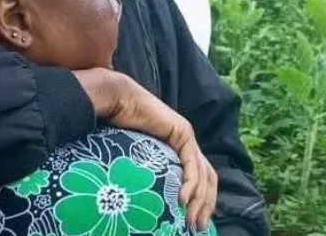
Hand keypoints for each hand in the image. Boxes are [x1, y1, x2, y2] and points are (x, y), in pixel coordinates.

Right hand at [74, 69, 217, 230]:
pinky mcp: (182, 133)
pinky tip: (182, 199)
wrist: (118, 102)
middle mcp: (187, 142)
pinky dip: (190, 184)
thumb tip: (143, 198)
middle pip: (208, 178)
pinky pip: (191, 163)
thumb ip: (149, 172)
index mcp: (179, 148)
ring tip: (190, 220)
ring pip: (203, 174)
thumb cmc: (119, 127)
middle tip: (198, 226)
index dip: (203, 200)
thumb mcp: (137, 158)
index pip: (200, 177)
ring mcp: (187, 136)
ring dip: (199, 200)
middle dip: (206, 205)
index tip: (196, 221)